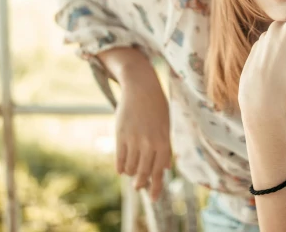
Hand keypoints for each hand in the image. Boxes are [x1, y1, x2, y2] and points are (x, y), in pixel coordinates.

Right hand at [114, 64, 170, 199]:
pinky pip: (119, 159)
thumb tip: (165, 168)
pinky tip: (122, 168)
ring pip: (130, 168)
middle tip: (139, 186)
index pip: (160, 171)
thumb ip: (165, 147)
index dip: (157, 186)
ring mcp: (134, 140)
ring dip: (131, 173)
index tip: (154, 198)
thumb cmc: (156, 106)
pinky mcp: (120, 136)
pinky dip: (121, 167)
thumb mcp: (166, 125)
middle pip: (144, 172)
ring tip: (132, 171)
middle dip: (141, 183)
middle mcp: (149, 143)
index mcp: (163, 141)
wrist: (141, 87)